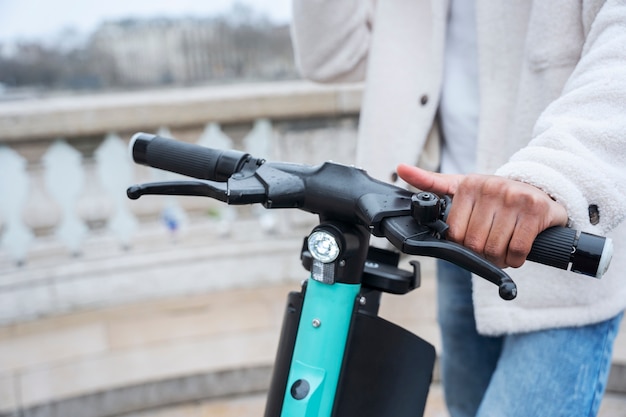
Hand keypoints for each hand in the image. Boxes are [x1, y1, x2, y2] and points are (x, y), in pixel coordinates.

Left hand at [397, 164, 568, 267]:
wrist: (539, 188)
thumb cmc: (494, 195)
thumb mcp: (461, 186)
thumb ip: (431, 182)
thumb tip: (401, 169)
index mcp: (468, 185)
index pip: (454, 232)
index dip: (462, 244)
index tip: (471, 241)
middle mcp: (491, 188)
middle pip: (474, 243)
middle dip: (481, 254)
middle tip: (489, 248)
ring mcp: (515, 198)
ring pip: (495, 249)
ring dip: (499, 258)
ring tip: (503, 247)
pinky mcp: (536, 210)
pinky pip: (517, 251)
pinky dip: (515, 259)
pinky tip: (517, 250)